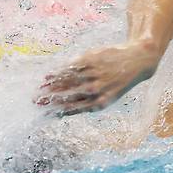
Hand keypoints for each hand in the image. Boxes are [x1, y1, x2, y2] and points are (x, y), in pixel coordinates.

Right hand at [36, 43, 159, 115]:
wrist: (138, 61)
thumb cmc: (117, 82)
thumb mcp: (106, 96)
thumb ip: (85, 103)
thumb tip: (60, 111)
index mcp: (100, 103)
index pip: (73, 109)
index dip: (56, 111)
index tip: (43, 113)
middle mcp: (96, 90)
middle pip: (67, 96)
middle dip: (49, 99)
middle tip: (35, 101)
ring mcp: (94, 74)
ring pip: (67, 81)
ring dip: (51, 85)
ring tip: (40, 88)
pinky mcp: (93, 60)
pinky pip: (72, 67)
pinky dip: (59, 72)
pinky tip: (49, 75)